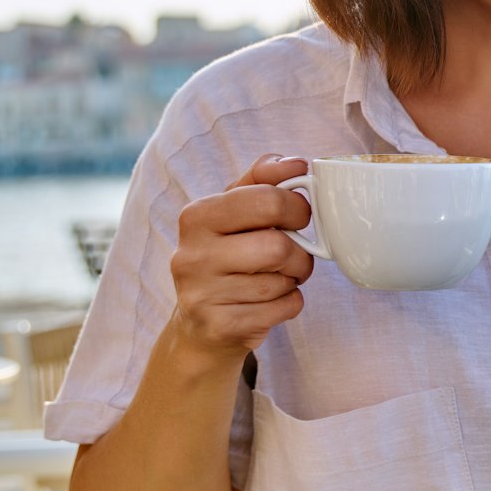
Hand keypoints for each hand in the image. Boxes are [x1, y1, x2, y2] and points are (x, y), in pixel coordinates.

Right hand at [168, 154, 315, 358]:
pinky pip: (284, 308)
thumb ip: (263, 179)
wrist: (201, 325)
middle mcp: (191, 255)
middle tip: (296, 252)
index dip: (296, 208)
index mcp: (196, 216)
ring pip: (283, 281)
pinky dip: (289, 303)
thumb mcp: (235, 210)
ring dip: (294, 279)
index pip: (266, 199)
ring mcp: (201, 295)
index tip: (298, 216)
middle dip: (300, 251)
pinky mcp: (220, 326)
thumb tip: (297, 164)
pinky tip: (269, 302)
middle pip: (278, 246)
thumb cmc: (227, 255)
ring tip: (278, 277)